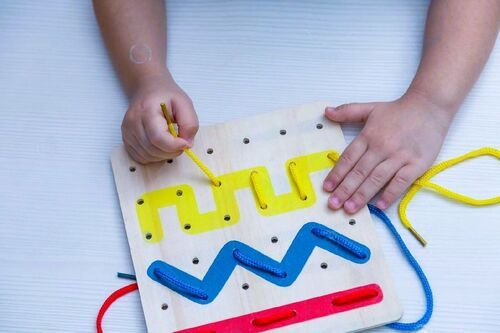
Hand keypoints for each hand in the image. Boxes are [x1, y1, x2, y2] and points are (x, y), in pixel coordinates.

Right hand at [121, 71, 197, 163]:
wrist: (149, 89)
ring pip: (147, 156)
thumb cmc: (166, 96)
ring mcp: (127, 132)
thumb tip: (187, 144)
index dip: (174, 146)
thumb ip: (190, 124)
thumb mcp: (185, 103)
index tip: (186, 143)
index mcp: (147, 110)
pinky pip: (141, 157)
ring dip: (164, 155)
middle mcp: (133, 122)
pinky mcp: (126, 139)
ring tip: (171, 142)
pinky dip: (154, 156)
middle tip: (181, 142)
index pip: (158, 137)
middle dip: (172, 151)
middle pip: (153, 149)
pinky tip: (160, 146)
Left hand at [323, 91, 454, 213]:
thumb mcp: (370, 108)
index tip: (327, 188)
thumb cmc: (399, 110)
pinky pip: (401, 181)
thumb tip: (326, 112)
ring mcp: (400, 156)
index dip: (337, 174)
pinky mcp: (417, 163)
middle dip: (345, 189)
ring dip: (362, 195)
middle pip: (360, 171)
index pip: (348, 158)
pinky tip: (379, 205)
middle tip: (333, 204)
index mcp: (369, 135)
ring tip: (350, 208)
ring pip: (377, 179)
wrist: (430, 105)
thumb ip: (347, 111)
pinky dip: (390, 194)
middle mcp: (382, 147)